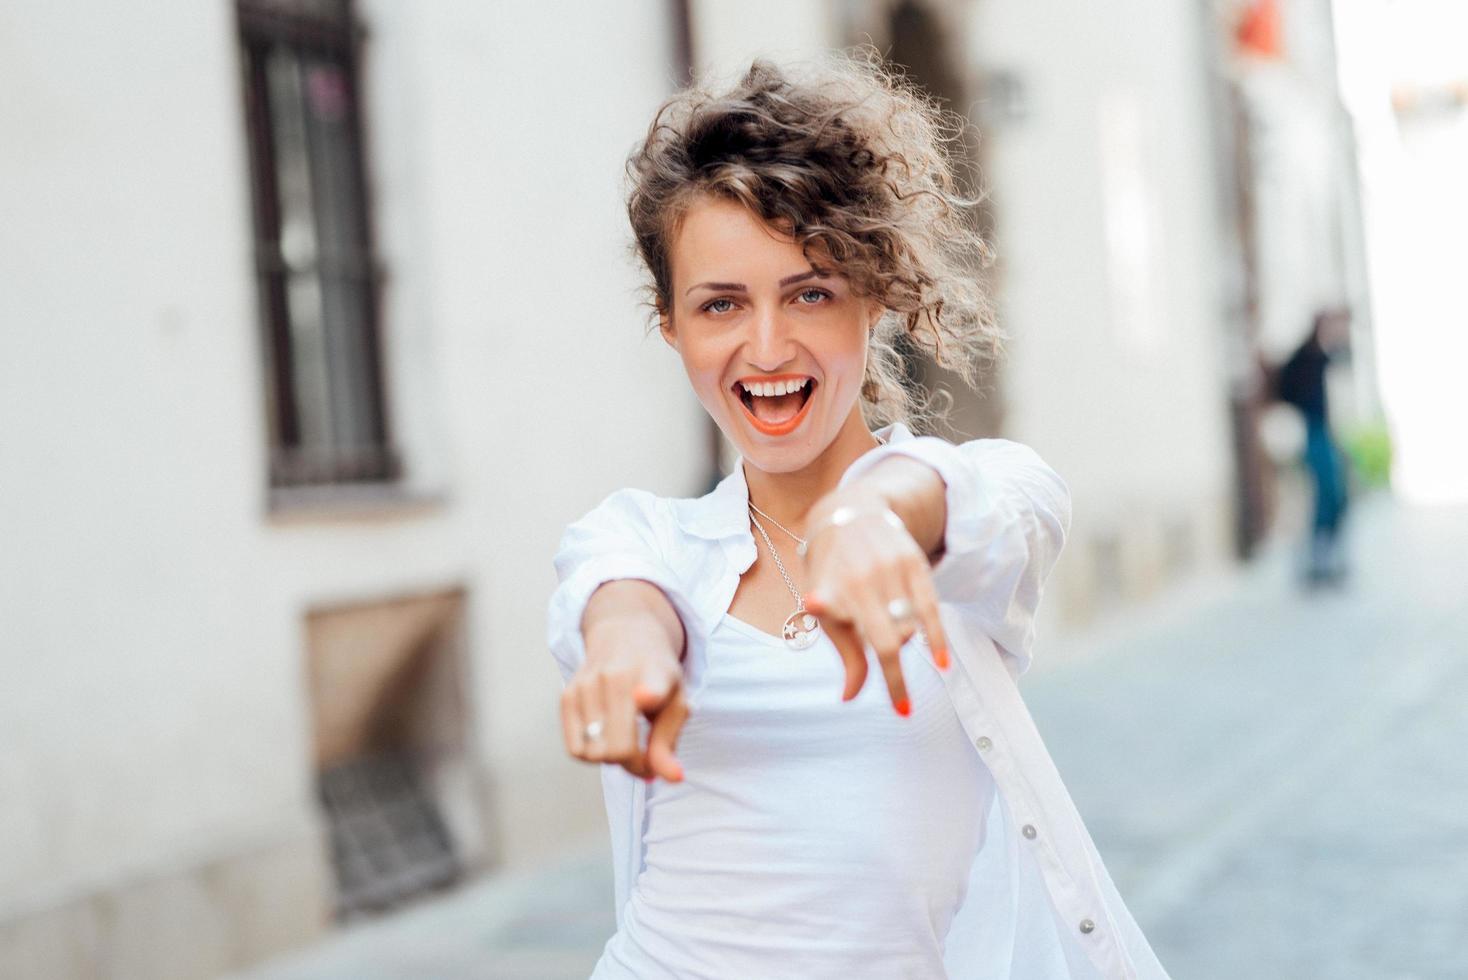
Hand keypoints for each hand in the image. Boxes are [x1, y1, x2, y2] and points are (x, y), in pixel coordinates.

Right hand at [561, 615, 687, 782]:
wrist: (624, 635)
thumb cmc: (656, 676)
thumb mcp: (675, 703)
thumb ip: (669, 743)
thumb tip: (672, 778)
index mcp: (654, 674)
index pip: (650, 686)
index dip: (647, 695)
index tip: (643, 697)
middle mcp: (616, 675)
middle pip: (618, 749)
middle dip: (634, 764)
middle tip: (646, 757)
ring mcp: (587, 684)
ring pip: (594, 754)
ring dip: (612, 760)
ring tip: (626, 742)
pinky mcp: (566, 694)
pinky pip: (575, 749)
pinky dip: (591, 755)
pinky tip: (604, 739)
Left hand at [801, 488, 950, 715]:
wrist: (852, 515)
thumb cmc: (834, 575)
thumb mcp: (830, 610)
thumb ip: (846, 654)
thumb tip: (849, 697)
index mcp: (828, 589)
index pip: (828, 606)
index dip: (823, 606)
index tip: (817, 605)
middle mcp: (857, 577)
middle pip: (883, 638)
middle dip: (893, 676)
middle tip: (901, 705)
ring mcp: (887, 569)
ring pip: (907, 628)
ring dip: (904, 647)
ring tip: (893, 641)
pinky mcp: (913, 563)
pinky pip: (930, 609)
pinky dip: (936, 638)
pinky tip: (942, 663)